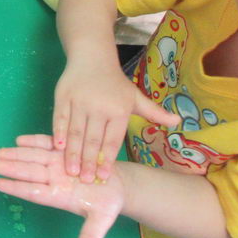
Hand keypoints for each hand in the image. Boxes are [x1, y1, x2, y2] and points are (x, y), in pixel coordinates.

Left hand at [0, 134, 123, 237]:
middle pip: (30, 173)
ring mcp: (58, 163)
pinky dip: (34, 141)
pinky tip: (19, 139)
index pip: (34, 192)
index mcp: (60, 196)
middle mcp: (55, 178)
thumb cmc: (106, 203)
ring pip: (34, 157)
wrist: (118, 185)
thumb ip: (91, 236)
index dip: (17, 187)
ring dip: (17, 153)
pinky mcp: (64, 150)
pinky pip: (47, 144)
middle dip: (13, 168)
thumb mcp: (102, 219)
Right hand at [54, 58, 178, 182]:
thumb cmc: (115, 82)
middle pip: (93, 139)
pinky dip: (59, 133)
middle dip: (89, 162)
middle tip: (86, 181)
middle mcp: (100, 107)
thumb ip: (153, 112)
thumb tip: (178, 122)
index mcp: (119, 110)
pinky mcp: (63, 96)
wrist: (92, 56)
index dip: (107, 160)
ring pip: (76, 132)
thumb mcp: (135, 97)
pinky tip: (58, 148)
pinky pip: (61, 119)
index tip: (103, 177)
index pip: (112, 140)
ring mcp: (80, 101)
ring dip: (73, 153)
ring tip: (71, 172)